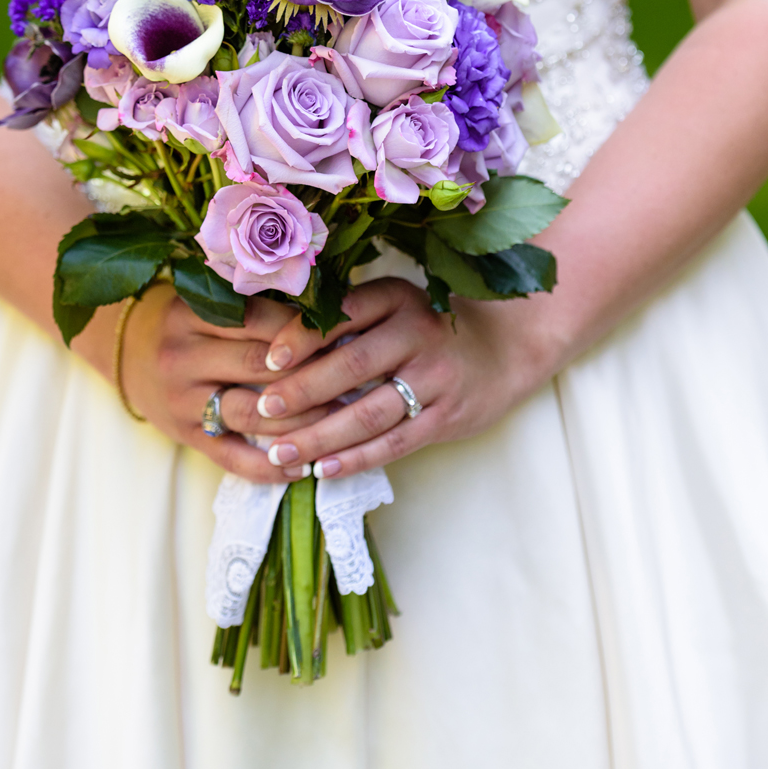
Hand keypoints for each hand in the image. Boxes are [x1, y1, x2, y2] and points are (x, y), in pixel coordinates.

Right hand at [116, 283, 343, 481]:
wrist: (129, 353)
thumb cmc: (190, 321)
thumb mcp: (212, 300)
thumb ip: (261, 306)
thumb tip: (333, 316)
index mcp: (192, 314)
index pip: (260, 320)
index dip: (306, 330)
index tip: (347, 333)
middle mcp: (183, 356)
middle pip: (259, 367)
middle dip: (312, 373)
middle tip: (359, 376)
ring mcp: (182, 401)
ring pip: (250, 413)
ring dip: (301, 419)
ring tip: (342, 418)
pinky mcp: (186, 437)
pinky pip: (231, 458)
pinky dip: (269, 467)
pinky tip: (302, 467)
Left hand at [238, 278, 562, 478]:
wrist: (504, 351)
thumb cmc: (429, 330)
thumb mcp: (396, 306)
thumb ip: (347, 318)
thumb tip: (268, 339)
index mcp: (400, 299)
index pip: (346, 314)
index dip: (304, 337)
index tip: (269, 360)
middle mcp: (420, 333)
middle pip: (354, 365)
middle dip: (304, 391)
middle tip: (263, 410)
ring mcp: (437, 378)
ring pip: (371, 412)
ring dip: (321, 436)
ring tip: (281, 452)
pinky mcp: (447, 416)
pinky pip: (396, 442)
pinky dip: (357, 458)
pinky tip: (325, 469)